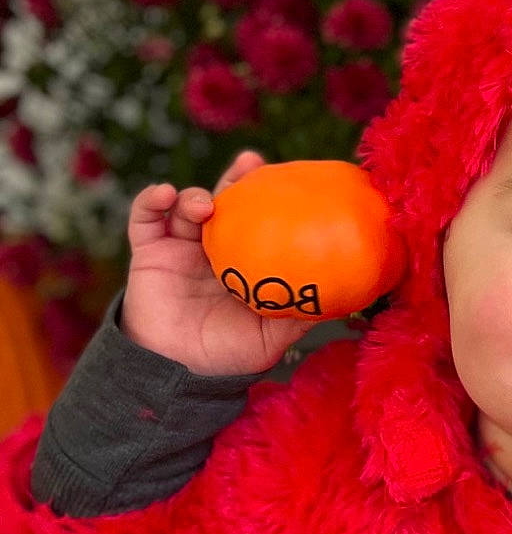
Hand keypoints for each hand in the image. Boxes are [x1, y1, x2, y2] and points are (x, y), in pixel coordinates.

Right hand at [121, 150, 312, 376]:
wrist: (176, 371)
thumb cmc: (226, 356)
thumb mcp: (272, 335)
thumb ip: (301, 313)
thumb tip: (345, 297)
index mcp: (243, 261)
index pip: (258, 219)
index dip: (269, 197)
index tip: (288, 177)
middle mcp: (214, 249)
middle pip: (225, 202)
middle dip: (237, 178)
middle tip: (251, 162)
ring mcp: (180, 247)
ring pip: (187, 206)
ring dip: (195, 196)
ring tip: (204, 206)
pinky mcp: (149, 252)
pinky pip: (145, 217)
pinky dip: (152, 200)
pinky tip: (165, 194)